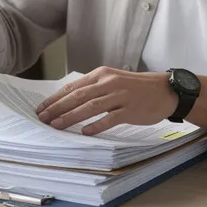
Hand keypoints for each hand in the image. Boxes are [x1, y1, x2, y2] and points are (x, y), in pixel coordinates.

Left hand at [35, 67, 176, 134]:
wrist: (165, 90)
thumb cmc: (136, 87)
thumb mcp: (112, 80)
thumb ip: (93, 88)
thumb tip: (68, 100)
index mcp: (101, 74)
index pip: (73, 87)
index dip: (55, 98)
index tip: (41, 108)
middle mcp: (109, 83)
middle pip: (78, 96)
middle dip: (57, 108)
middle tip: (43, 118)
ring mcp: (120, 96)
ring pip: (90, 106)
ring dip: (71, 117)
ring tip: (57, 125)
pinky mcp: (130, 110)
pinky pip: (110, 119)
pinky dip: (96, 125)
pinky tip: (84, 132)